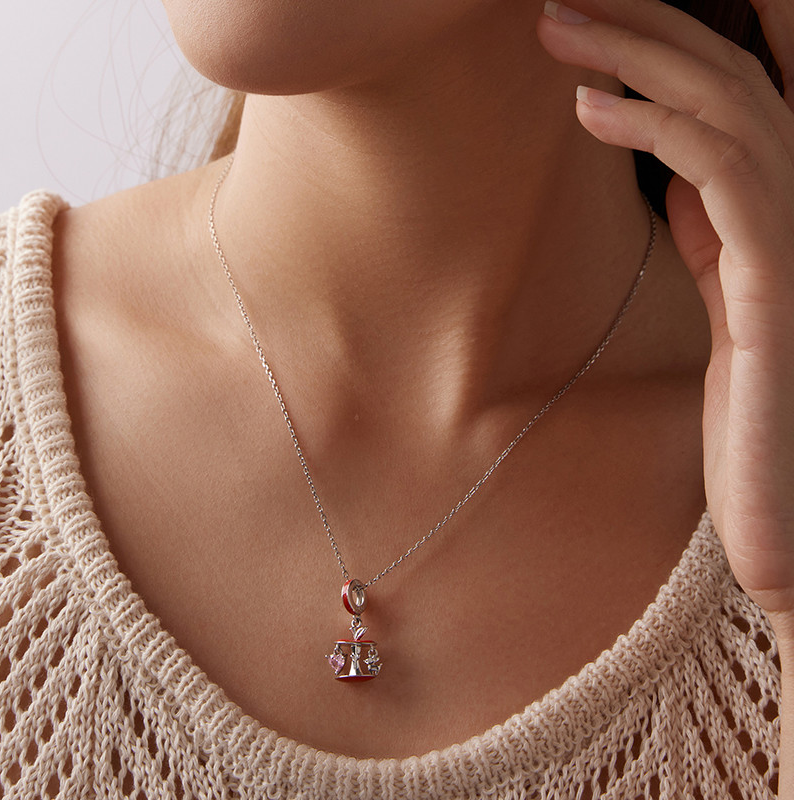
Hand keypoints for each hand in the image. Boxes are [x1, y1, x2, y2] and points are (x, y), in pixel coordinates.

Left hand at [537, 0, 793, 789]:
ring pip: (726, 103)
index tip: (598, 18)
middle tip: (562, 1)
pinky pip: (719, 167)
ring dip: (637, 55)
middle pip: (731, 73)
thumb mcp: (723, 293)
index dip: (672, 40)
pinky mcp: (777, 272)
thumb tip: (676, 173)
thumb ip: (712, 228)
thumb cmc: (750, 402)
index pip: (736, 90)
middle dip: (646, 24)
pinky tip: (588, 109)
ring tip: (557, 28)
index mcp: (784, 205)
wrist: (780, 495)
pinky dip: (652, 126)